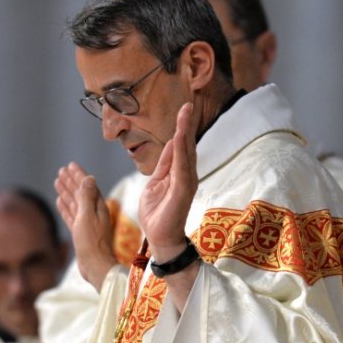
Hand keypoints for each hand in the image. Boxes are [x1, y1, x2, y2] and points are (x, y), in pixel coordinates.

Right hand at [54, 162, 115, 288]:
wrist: (95, 266)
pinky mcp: (80, 232)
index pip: (87, 186)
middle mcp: (93, 213)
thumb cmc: (92, 242)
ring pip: (75, 202)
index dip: (79, 175)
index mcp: (98, 207)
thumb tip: (89, 177)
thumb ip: (87, 197)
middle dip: (71, 180)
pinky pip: (71, 215)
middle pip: (80, 192)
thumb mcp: (87, 217)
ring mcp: (86, 222)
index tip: (70, 165)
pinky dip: (65, 207)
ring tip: (58, 181)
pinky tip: (59, 201)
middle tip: (62, 170)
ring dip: (67, 191)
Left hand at [139, 102, 197, 260]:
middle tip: (188, 104)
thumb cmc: (157, 214)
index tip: (183, 109)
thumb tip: (169, 145)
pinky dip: (180, 151)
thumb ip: (163, 165)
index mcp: (179, 173)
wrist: (159, 238)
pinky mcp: (183, 191)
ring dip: (185, 132)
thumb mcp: (155, 183)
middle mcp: (186, 175)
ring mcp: (187, 183)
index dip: (182, 128)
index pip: (180, 146)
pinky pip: (182, 167)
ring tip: (186, 113)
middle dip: (186, 124)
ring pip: (186, 152)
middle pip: (187, 145)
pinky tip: (179, 137)